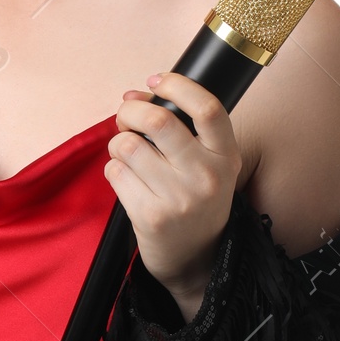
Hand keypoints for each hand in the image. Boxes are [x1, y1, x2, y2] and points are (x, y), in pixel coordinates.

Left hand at [105, 71, 242, 323]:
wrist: (195, 258)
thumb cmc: (195, 200)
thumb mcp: (206, 163)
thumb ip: (179, 127)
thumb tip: (133, 95)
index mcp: (225, 156)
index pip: (207, 107)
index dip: (177, 85)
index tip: (156, 82)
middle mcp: (207, 176)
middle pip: (159, 121)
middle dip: (132, 111)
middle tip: (127, 116)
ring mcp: (179, 198)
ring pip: (128, 145)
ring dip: (118, 143)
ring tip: (128, 154)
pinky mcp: (151, 216)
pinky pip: (115, 172)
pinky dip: (114, 169)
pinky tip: (127, 180)